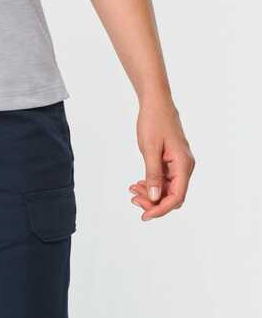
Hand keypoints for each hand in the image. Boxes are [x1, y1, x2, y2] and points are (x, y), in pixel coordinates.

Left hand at [128, 97, 194, 219]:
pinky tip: (138, 184)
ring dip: (151, 193)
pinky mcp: (171, 161)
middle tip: (133, 199)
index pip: (176, 197)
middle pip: (172, 195)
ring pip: (167, 188)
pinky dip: (152, 183)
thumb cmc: (154, 121)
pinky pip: (164, 179)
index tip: (144, 215)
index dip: (161, 209)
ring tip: (132, 190)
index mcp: (183, 165)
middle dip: (154, 202)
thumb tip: (154, 198)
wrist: (156, 102)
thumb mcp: (150, 148)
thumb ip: (153, 173)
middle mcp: (184, 167)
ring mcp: (178, 164)